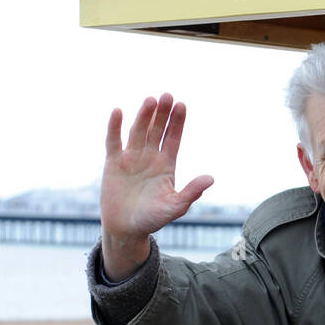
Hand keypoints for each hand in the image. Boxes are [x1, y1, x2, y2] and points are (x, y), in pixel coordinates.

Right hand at [100, 94, 213, 277]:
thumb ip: (191, 192)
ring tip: (150, 100)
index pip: (173, 138)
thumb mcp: (175, 207)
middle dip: (162, 113)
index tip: (182, 105)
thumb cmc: (152, 219)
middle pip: (157, 130)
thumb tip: (211, 178)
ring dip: (144, 116)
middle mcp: (149, 157)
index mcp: (166, 165)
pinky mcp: (113, 162)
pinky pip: (114, 141)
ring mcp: (131, 157)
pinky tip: (118, 111)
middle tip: (168, 95)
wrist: (126, 229)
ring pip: (138, 131)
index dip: (177, 122)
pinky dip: (115, 126)